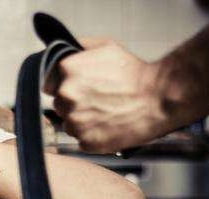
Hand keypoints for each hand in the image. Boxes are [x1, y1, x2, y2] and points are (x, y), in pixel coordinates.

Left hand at [46, 38, 168, 153]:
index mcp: (66, 71)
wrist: (159, 98)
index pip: (49, 83)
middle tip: (98, 100)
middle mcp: (66, 96)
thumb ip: (78, 48)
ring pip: (70, 124)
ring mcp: (75, 121)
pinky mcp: (86, 142)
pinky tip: (109, 126)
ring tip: (106, 113)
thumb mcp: (105, 47)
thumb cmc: (134, 73)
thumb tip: (63, 52)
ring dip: (83, 121)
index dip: (64, 85)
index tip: (80, 88)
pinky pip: (82, 140)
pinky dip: (93, 136)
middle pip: (59, 104)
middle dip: (74, 103)